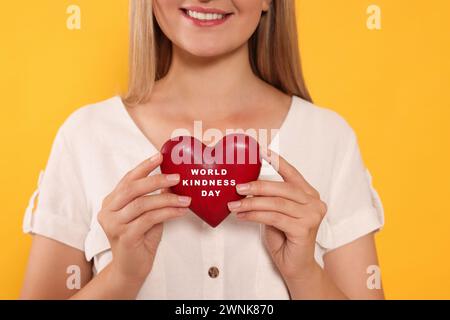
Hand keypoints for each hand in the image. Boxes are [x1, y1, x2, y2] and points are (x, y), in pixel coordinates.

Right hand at [97, 153, 191, 285]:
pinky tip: (180, 211)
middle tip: (177, 177)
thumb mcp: (147, 214)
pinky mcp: (125, 237)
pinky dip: (168, 213)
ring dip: (167, 199)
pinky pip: (149, 219)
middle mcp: (108, 211)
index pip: (127, 179)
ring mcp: (114, 225)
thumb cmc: (139, 239)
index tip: (160, 156)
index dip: (144, 167)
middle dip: (157, 180)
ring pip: (142, 204)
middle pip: (133, 188)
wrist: (130, 269)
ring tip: (185, 198)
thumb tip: (171, 180)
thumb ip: (153, 198)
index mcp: (111, 202)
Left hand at [227, 149, 326, 284]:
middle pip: (282, 188)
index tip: (261, 151)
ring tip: (235, 204)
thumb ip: (270, 199)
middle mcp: (314, 202)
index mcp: (309, 194)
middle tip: (238, 187)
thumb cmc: (285, 238)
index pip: (292, 173)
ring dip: (252, 203)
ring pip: (276, 203)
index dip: (277, 161)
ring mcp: (311, 215)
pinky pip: (274, 217)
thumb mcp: (277, 213)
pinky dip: (255, 215)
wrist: (296, 266)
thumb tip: (247, 185)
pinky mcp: (304, 229)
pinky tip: (243, 215)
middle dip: (258, 186)